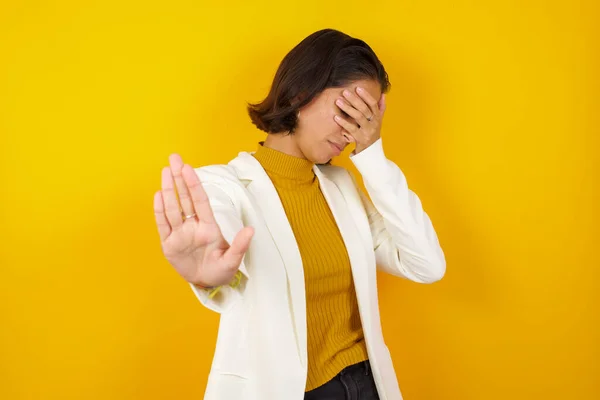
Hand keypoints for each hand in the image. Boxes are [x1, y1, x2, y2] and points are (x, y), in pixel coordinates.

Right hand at [154, 154, 253, 286]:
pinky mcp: (169, 244)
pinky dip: (159, 211)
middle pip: (185, 198)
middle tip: (174, 158)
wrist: (207, 283)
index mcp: (209, 227)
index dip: (194, 184)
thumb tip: (251, 229)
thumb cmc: (221, 269)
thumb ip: (240, 245)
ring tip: (165, 170)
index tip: (188, 168)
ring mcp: (180, 234)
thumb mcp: (233, 260)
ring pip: (172, 208)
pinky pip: (163, 225)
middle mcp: (193, 226)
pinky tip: (158, 195)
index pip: (200, 201)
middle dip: (179, 178)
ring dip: (168, 189)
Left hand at [333, 87, 386, 153]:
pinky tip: (336, 117)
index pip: (373, 104)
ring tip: (338, 101)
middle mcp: (374, 123)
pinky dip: (343, 122)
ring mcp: (367, 131)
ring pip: (358, 117)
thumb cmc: (372, 133)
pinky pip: (351, 128)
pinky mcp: (360, 138)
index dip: (366, 95)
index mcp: (377, 118)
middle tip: (344, 92)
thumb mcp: (378, 121)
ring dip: (347, 108)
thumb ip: (381, 108)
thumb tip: (383, 95)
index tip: (357, 88)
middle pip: (364, 109)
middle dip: (354, 99)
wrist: (372, 152)